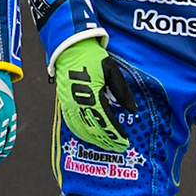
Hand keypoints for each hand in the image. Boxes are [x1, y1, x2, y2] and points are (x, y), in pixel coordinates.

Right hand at [54, 37, 135, 151]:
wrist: (69, 49)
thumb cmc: (91, 58)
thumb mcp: (112, 71)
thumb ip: (122, 91)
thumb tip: (132, 109)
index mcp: (92, 95)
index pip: (106, 121)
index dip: (116, 133)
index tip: (125, 141)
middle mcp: (78, 103)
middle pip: (94, 128)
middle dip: (107, 140)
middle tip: (118, 147)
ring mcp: (68, 104)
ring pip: (81, 128)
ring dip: (94, 139)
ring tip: (105, 144)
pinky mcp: (63, 103)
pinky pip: (71, 123)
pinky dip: (80, 132)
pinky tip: (87, 136)